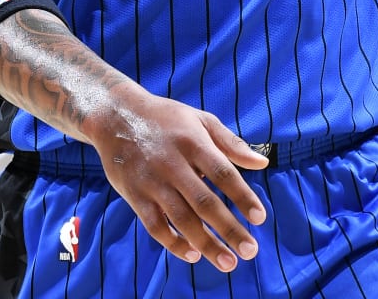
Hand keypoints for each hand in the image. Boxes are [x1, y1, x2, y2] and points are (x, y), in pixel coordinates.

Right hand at [86, 90, 269, 272]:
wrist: (114, 115)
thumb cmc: (165, 118)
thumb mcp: (200, 120)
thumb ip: (231, 143)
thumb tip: (263, 162)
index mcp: (193, 142)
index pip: (223, 173)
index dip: (242, 196)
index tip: (260, 218)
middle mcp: (172, 163)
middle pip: (205, 202)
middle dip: (229, 229)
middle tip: (250, 251)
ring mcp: (152, 181)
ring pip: (181, 219)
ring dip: (206, 244)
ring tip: (228, 263)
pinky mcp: (135, 195)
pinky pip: (155, 225)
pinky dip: (173, 243)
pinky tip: (193, 254)